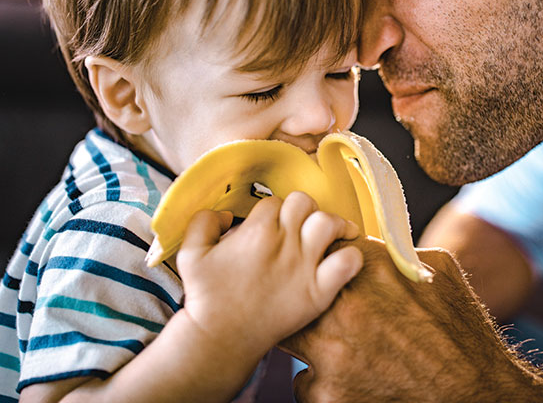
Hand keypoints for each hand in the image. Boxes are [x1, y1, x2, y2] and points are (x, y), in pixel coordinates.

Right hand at [175, 192, 363, 353]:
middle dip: (300, 210)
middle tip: (299, 227)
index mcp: (256, 231)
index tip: (270, 227)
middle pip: (304, 203)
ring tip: (331, 233)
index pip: (274, 202)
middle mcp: (283, 244)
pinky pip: (347, 262)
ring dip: (332, 223)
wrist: (220, 339)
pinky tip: (344, 258)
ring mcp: (303, 267)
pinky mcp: (318, 292)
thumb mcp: (190, 253)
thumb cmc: (205, 297)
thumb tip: (228, 214)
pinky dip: (351, 256)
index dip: (272, 212)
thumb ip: (205, 221)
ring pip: (329, 223)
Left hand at [281, 237, 542, 402]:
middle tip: (332, 314)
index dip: (325, 263)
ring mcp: (330, 354)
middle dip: (310, 301)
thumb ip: (397, 251)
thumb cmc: (462, 334)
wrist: (475, 394)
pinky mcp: (326, 394)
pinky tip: (351, 381)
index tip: (331, 273)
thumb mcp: (439, 271)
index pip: (322, 250)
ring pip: (293, 336)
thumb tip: (371, 243)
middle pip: (299, 292)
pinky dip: (323, 382)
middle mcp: (343, 308)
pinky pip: (304, 381)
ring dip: (311, 340)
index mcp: (368, 270)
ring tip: (341, 349)